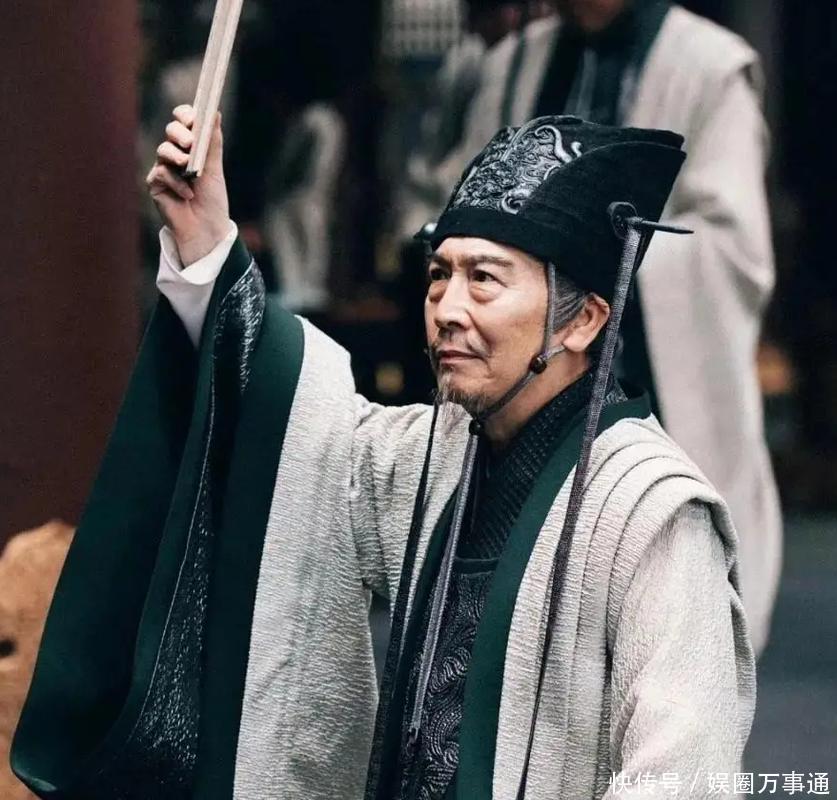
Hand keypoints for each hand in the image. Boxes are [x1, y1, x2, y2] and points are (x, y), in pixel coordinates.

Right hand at [146, 105, 232, 265]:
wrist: (206, 228)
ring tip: (188, 166)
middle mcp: (175, 153)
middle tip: (191, 142)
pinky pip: (161, 174)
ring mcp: (163, 167)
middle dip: (180, 133)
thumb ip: (213, 142)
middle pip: (171, 131)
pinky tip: (188, 195)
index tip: (193, 118)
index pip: (183, 121)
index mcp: (191, 146)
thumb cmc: (212, 199)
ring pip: (163, 149)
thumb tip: (215, 112)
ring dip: (177, 156)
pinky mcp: (155, 184)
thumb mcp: (215, 169)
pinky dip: (176, 183)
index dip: (185, 115)